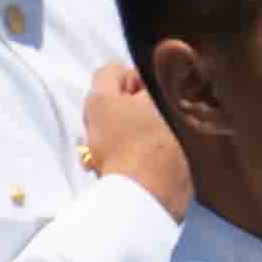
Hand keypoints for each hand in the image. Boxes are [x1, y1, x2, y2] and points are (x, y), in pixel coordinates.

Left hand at [82, 66, 189, 220]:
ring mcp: (104, 143)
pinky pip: (131, 138)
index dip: (134, 74)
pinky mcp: (119, 162)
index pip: (112, 70)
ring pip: (126, 118)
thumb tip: (147, 83)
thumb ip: (148, 84)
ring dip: (143, 119)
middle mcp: (94, 119)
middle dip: (139, 98)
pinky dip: (143, 137)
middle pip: (118, 96)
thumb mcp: (151, 100)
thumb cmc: (149, 139)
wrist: (148, 190)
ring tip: (166, 125)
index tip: (155, 89)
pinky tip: (163, 142)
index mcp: (99, 100)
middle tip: (162, 107)